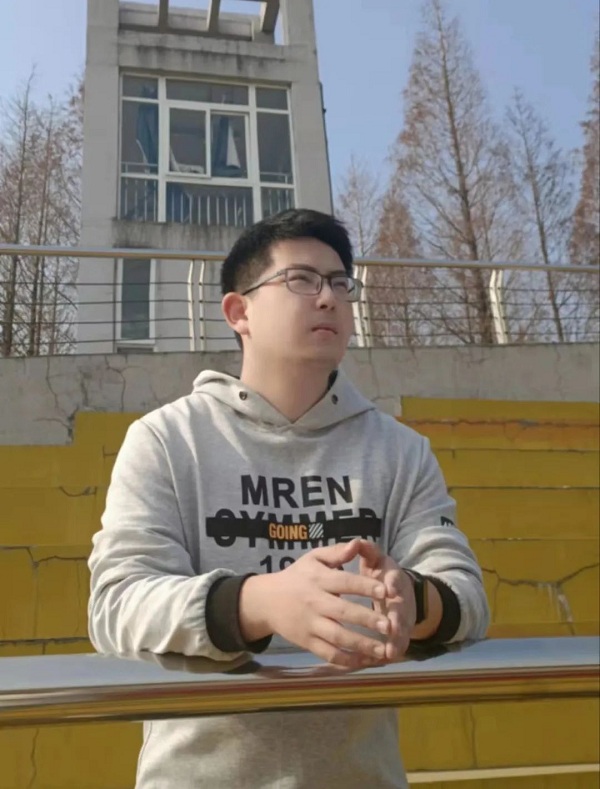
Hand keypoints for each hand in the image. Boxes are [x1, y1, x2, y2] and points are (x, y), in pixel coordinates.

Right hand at [239, 539, 391, 668]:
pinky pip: (328, 654)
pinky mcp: (307, 643)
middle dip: (367, 619)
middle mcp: (315, 602)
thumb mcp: (313, 558)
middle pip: (343, 612)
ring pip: (338, 637)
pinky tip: (365, 662)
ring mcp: (311, 625)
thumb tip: (359, 543)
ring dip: (361, 645)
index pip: (345, 582)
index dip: (365, 586)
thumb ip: (337, 552)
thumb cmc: (297, 576)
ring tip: (383, 651)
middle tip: (389, 625)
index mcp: (318, 579)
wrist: (266, 601)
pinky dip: (346, 661)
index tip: (386, 590)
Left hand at [357, 540, 416, 661]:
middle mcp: (401, 598)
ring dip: (396, 641)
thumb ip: (366, 550)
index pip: (396, 579)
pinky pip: (396, 643)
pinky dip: (392, 651)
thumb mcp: (374, 559)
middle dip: (398, 619)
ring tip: (389, 653)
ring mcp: (402, 617)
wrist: (395, 588)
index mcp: (393, 577)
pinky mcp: (399, 632)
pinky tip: (384, 661)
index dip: (394, 583)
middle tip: (392, 627)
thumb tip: (356, 541)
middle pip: (402, 609)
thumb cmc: (378, 573)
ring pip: (401, 630)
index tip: (390, 589)